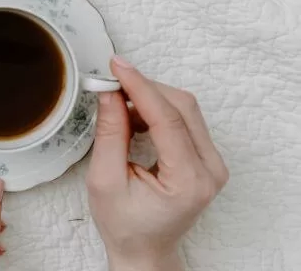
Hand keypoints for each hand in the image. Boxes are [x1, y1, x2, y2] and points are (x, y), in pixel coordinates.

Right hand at [87, 57, 228, 270]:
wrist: (143, 250)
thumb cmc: (124, 225)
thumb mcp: (105, 181)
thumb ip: (109, 134)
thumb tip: (110, 93)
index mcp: (189, 180)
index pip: (169, 119)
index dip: (140, 87)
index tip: (117, 66)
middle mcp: (210, 169)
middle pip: (182, 107)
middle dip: (144, 89)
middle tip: (110, 83)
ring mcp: (212, 163)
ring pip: (184, 108)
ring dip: (149, 98)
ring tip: (117, 107)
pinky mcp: (204, 157)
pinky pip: (183, 119)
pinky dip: (156, 110)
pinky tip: (132, 118)